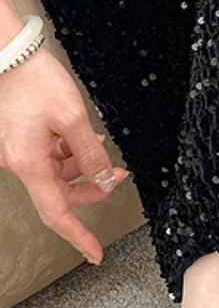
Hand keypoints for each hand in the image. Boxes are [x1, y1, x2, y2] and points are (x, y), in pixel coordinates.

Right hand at [0, 44, 128, 263]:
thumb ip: (91, 154)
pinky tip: (85, 138)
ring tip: (101, 148)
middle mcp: (21, 162)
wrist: (10, 54)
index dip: (78, 236)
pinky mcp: (22, 140)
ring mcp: (20, 151)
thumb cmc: (35, 82)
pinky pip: (50, 156)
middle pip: (61, 194)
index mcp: (30, 164)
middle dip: (92, 188)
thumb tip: (105, 180)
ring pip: (58, 174)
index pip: (57, 213)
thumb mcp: (73, 119)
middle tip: (119, 175)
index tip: (95, 254)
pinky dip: (70, 152)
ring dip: (83, 166)